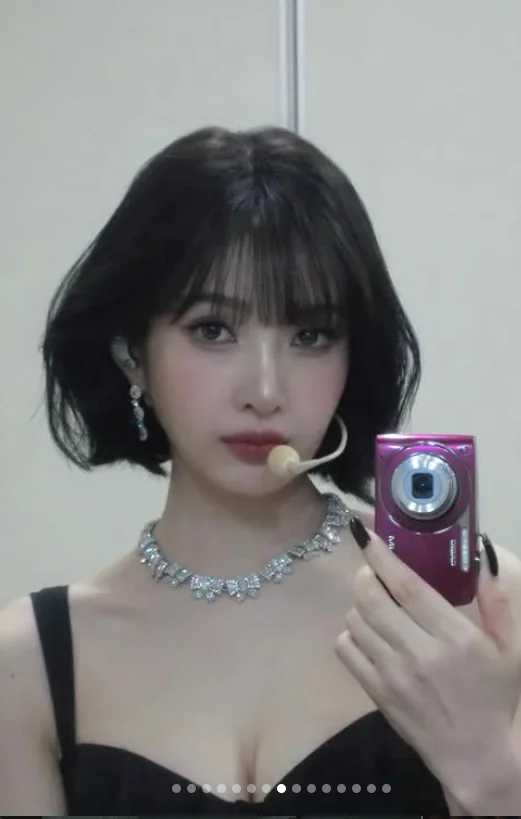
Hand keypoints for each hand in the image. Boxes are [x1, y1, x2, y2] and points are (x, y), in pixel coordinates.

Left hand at [335, 519, 520, 798]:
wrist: (475, 756)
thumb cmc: (494, 695)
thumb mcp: (509, 648)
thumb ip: (497, 598)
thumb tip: (482, 551)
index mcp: (455, 637)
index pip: (407, 586)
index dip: (382, 557)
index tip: (366, 536)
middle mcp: (419, 653)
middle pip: (371, 599)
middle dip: (365, 575)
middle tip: (374, 572)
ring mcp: (393, 675)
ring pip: (355, 620)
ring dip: (359, 603)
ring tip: (375, 602)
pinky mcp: (376, 693)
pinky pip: (346, 649)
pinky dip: (350, 633)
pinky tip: (368, 633)